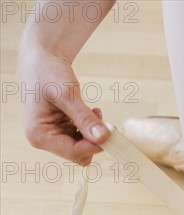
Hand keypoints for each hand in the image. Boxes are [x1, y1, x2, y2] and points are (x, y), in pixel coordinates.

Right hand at [18, 42, 109, 164]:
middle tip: (102, 120)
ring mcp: (52, 137)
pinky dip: (91, 129)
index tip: (111, 133)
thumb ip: (84, 118)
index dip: (95, 146)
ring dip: (93, 133)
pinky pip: (83, 139)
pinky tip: (91, 113)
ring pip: (83, 148)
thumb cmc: (47, 72)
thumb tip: (102, 138)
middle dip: (94, 140)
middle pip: (79, 155)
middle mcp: (43, 140)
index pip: (74, 152)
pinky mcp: (61, 132)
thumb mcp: (67, 94)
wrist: (41, 58)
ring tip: (94, 112)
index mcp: (39, 135)